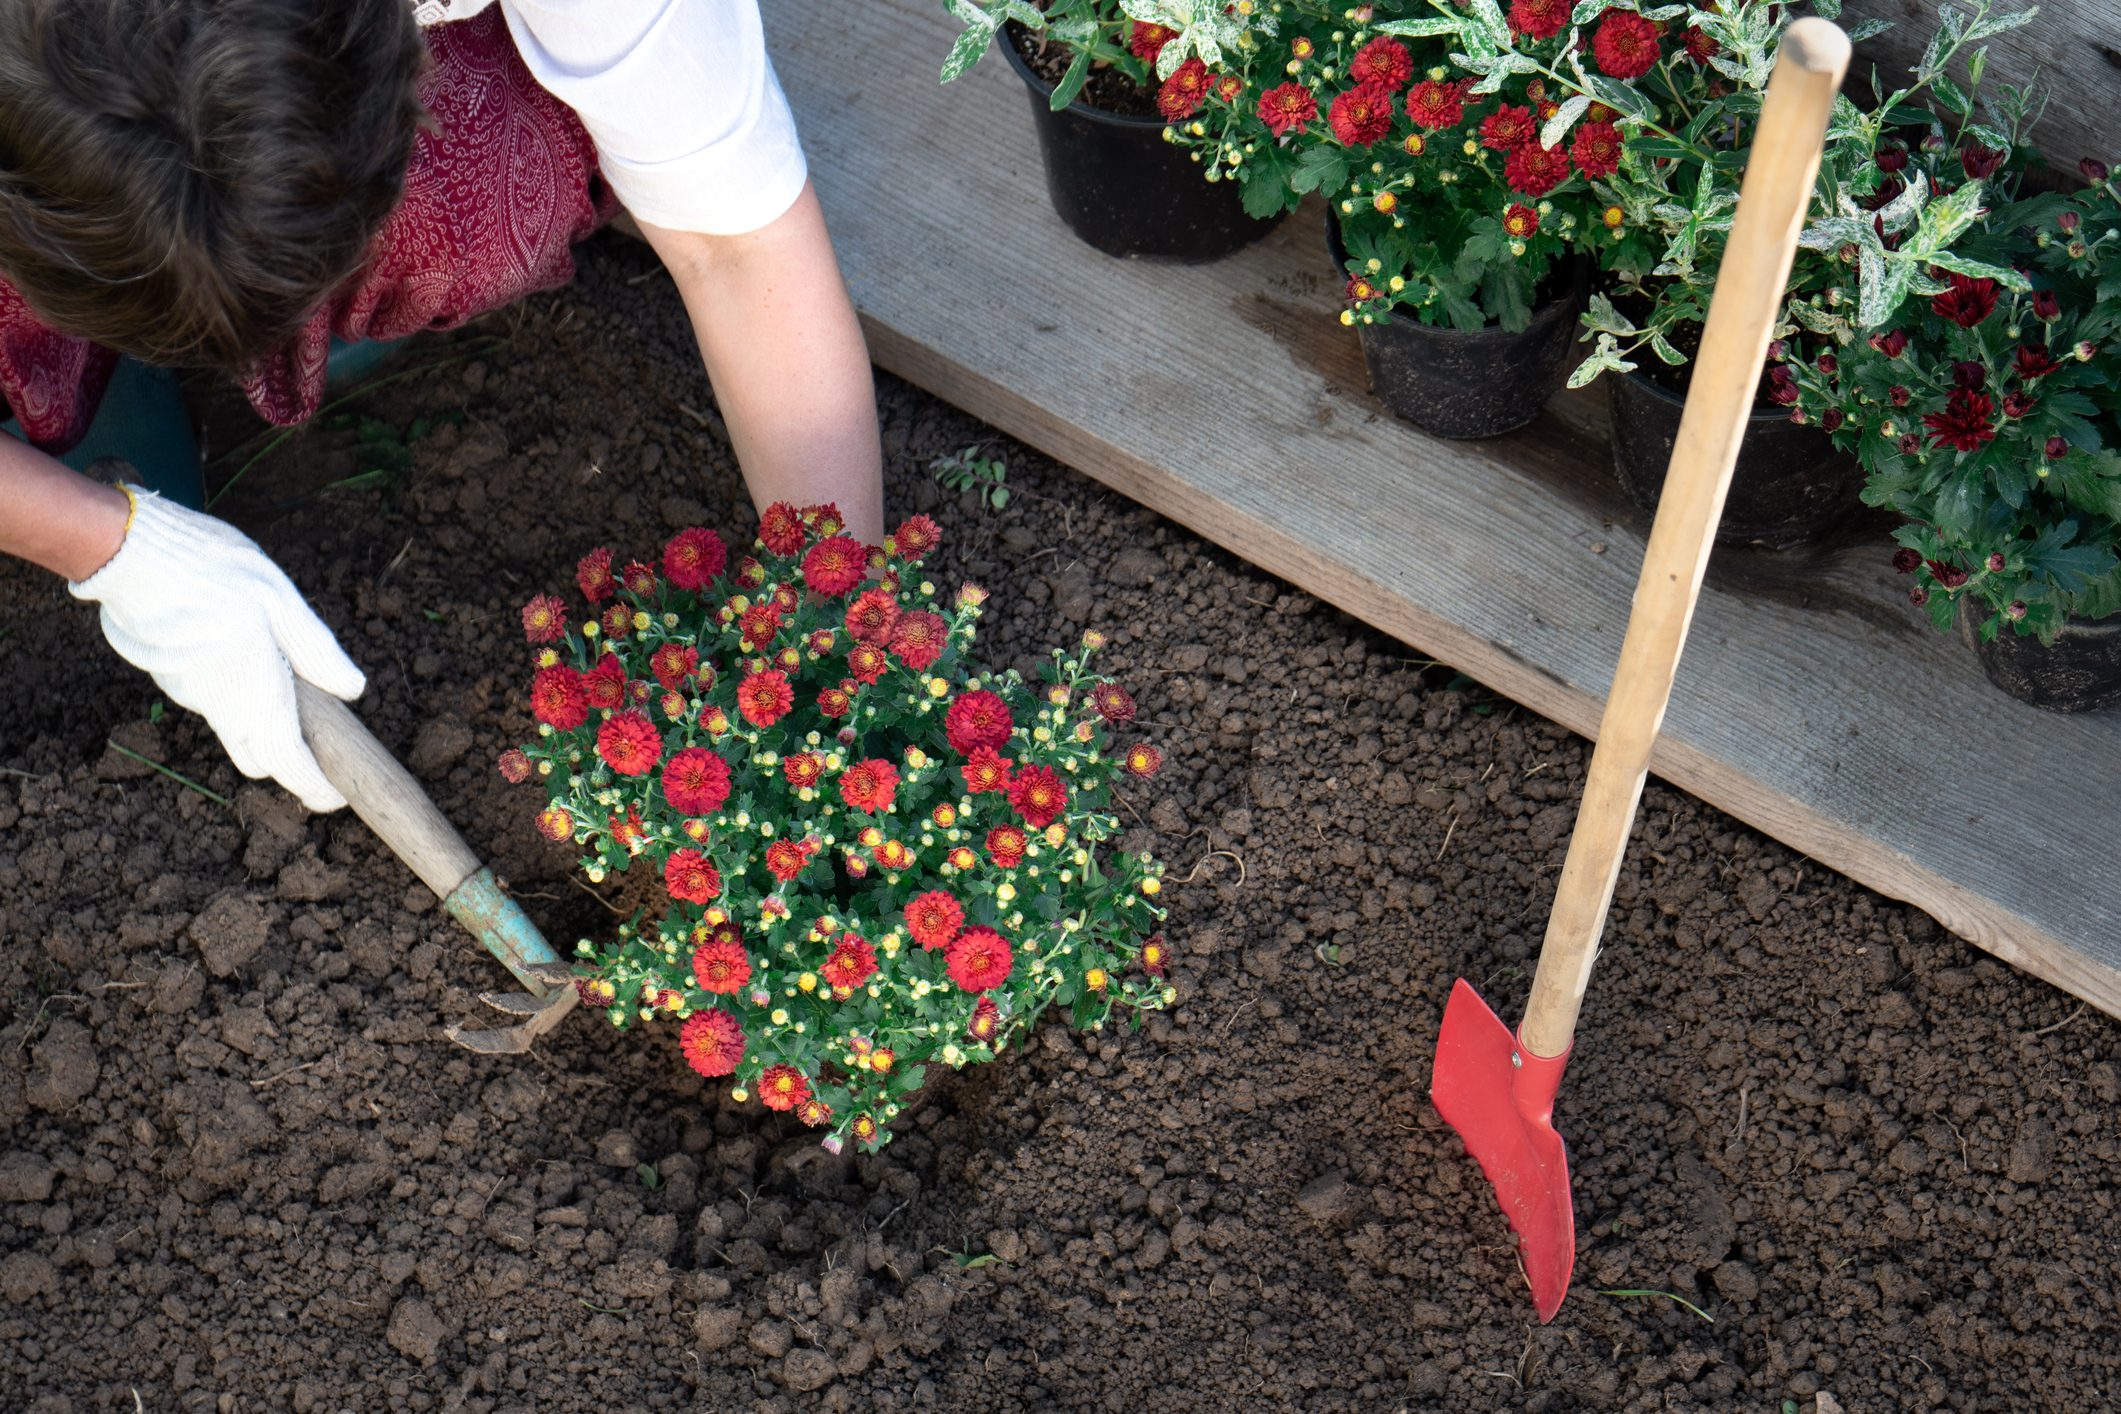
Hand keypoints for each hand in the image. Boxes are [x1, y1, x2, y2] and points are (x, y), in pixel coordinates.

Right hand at [69, 490, 365, 811]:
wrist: (127, 554)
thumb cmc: (212, 573)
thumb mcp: (282, 602)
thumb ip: (317, 651)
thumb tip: (351, 690)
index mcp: (254, 696)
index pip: (289, 764)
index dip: (316, 787)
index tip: (337, 798)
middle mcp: (218, 706)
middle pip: (260, 756)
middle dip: (290, 758)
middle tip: (321, 737)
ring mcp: (187, 693)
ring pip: (233, 725)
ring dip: (260, 719)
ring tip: (287, 678)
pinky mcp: (167, 675)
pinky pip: (210, 698)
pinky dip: (233, 691)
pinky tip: (243, 652)